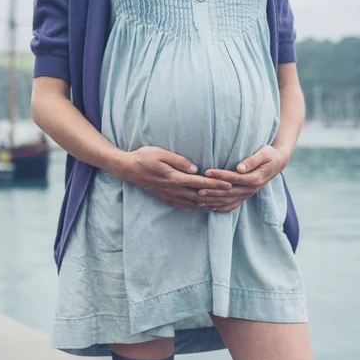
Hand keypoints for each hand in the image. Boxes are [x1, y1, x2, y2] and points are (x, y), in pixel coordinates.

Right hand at [114, 146, 232, 208]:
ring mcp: (169, 195)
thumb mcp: (161, 153)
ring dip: (208, 203)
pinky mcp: (165, 197)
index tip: (229, 184)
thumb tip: (196, 168)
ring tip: (221, 201)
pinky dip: (195, 206)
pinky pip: (183, 205)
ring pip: (193, 203)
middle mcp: (173, 190)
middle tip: (231, 195)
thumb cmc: (144, 157)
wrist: (128, 169)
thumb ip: (179, 161)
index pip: (200, 183)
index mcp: (174, 178)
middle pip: (200, 196)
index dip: (216, 185)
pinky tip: (202, 204)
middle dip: (217, 196)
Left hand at [198, 145, 289, 211]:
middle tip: (197, 188)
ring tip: (199, 198)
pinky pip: (233, 204)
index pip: (234, 178)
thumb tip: (240, 168)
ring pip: (229, 200)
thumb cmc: (269, 155)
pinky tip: (210, 207)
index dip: (220, 176)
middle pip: (229, 192)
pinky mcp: (245, 196)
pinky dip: (221, 207)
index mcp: (255, 178)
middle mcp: (251, 189)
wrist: (277, 163)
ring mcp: (248, 194)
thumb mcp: (264, 153)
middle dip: (213, 190)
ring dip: (213, 199)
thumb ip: (252, 161)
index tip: (207, 172)